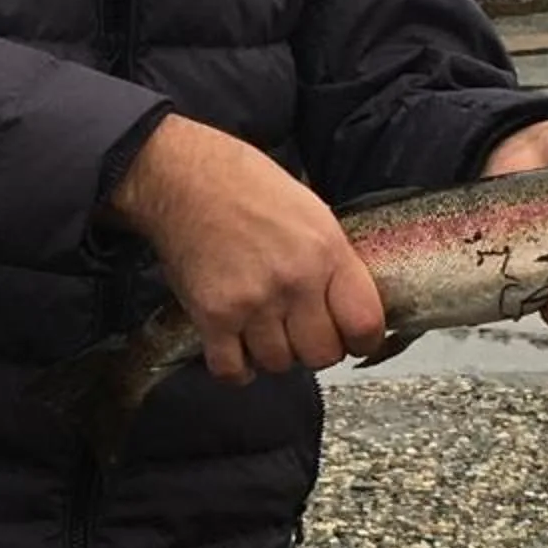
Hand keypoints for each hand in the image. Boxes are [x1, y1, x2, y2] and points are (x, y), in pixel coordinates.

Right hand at [106, 115, 390, 384]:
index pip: (365, 324)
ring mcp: (252, 302)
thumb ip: (334, 263)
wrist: (183, 178)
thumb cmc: (247, 187)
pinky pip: (232, 369)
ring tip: (264, 330)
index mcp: (327, 251)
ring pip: (278, 364)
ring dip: (274, 354)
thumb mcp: (312, 212)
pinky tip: (238, 349)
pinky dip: (237, 368)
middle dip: (315, 349)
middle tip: (302, 332)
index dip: (362, 340)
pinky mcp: (213, 316)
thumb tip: (349, 307)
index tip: (352, 339)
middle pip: (322, 355)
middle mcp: (294, 281)